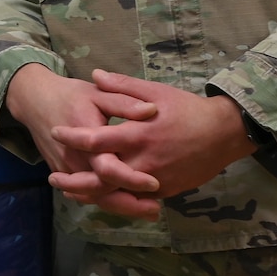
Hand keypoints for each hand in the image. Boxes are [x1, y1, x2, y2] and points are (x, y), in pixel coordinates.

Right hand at [5, 64, 161, 219]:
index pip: (108, 167)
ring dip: (120, 207)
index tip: (154, 183)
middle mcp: (75, 158)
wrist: (36, 101)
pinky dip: (105, 201)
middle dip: (129, 204)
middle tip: (156, 209)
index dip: (130, 178)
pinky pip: (85, 192)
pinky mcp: (63, 173)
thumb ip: (124, 103)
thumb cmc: (71, 95)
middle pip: (102, 190)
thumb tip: (152, 110)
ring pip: (94, 196)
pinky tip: (127, 205)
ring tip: (148, 212)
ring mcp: (66, 169)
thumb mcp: (98, 93)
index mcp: (87, 137)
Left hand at [49, 70, 254, 198]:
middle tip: (52, 177)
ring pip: (115, 194)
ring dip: (89, 195)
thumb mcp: (156, 91)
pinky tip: (98, 197)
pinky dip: (113, 199)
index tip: (56, 132)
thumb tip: (94, 75)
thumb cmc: (188, 109)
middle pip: (100, 177)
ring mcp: (154, 179)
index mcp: (138, 133)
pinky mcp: (163, 191)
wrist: (224, 134)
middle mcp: (143, 161)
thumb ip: (123, 86)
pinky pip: (133, 199)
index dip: (73, 138)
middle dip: (73, 180)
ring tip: (69, 191)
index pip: (97, 139)